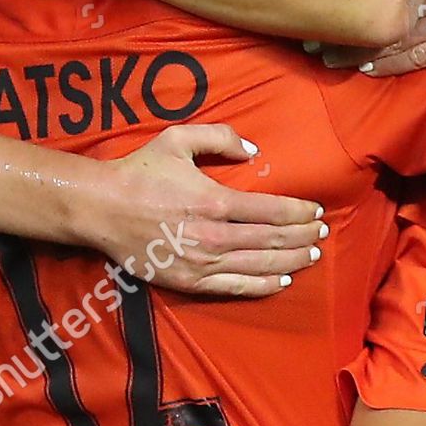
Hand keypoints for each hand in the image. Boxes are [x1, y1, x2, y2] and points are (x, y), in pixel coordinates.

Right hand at [93, 124, 326, 298]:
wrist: (102, 209)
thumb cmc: (140, 171)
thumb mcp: (179, 139)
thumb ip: (220, 138)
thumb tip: (253, 150)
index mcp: (216, 201)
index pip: (271, 210)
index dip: (299, 212)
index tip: (316, 211)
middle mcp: (215, 236)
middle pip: (272, 240)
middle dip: (302, 236)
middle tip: (322, 233)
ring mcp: (203, 263)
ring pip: (260, 265)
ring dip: (291, 261)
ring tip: (311, 256)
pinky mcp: (190, 282)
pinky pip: (236, 288)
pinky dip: (263, 286)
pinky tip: (281, 281)